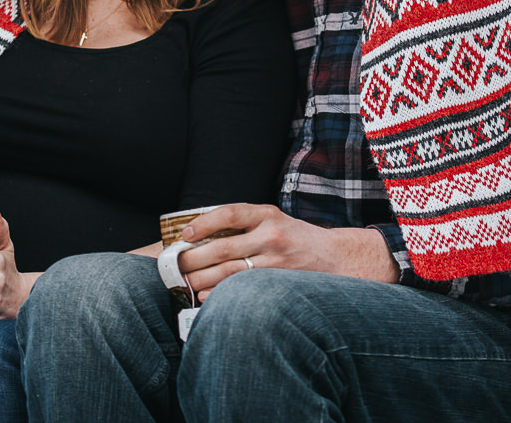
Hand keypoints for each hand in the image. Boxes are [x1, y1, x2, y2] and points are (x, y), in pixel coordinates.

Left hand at [174, 203, 397, 299]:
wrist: (334, 258)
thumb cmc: (295, 238)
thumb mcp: (273, 220)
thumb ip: (244, 224)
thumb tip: (199, 232)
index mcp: (267, 214)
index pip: (230, 213)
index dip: (204, 223)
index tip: (185, 233)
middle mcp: (272, 235)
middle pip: (223, 248)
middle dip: (193, 258)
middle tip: (175, 265)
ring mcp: (276, 262)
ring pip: (229, 273)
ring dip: (201, 280)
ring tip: (185, 282)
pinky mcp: (279, 283)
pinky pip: (243, 290)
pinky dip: (220, 294)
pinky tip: (205, 297)